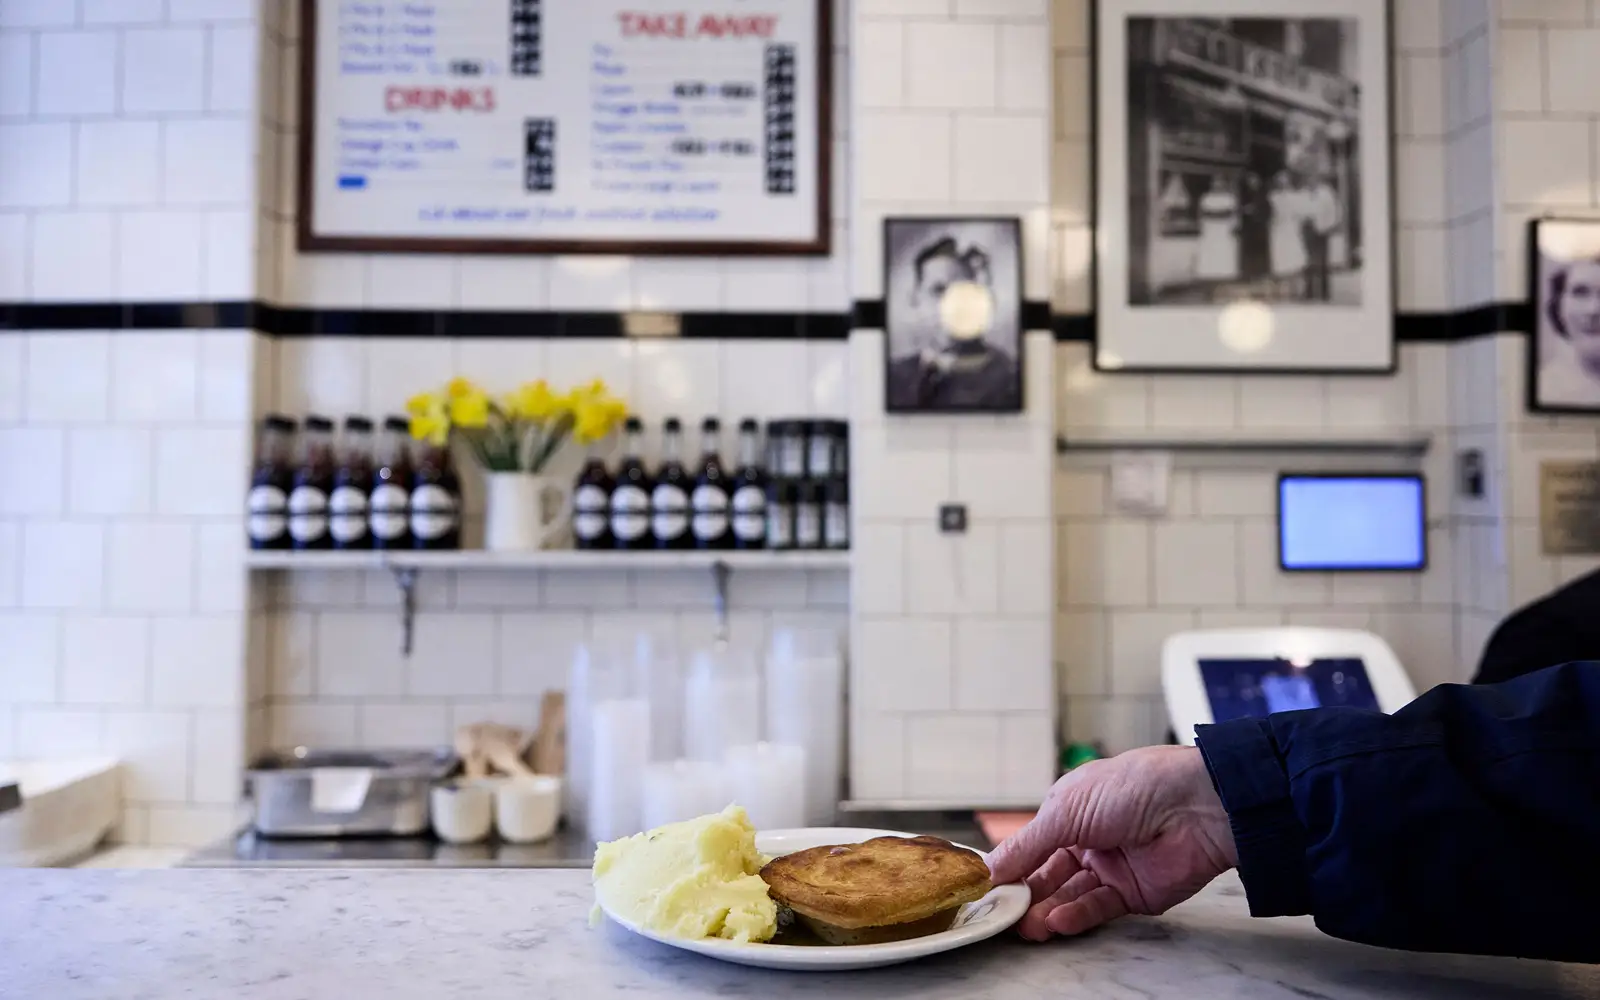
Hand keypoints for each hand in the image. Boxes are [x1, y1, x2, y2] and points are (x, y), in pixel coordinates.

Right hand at [987, 746, 1238, 940]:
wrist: (1194, 805)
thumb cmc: (1131, 787)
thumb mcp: (1065, 809)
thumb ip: (1027, 844)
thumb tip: (991, 867)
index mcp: (1070, 811)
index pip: (1032, 845)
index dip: (1012, 865)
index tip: (988, 887)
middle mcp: (1088, 840)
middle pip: (1048, 875)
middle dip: (1026, 895)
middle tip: (1005, 914)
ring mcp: (1110, 867)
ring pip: (1069, 895)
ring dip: (1046, 911)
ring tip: (1027, 926)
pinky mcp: (1133, 894)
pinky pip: (1097, 908)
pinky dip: (1075, 915)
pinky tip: (1057, 920)